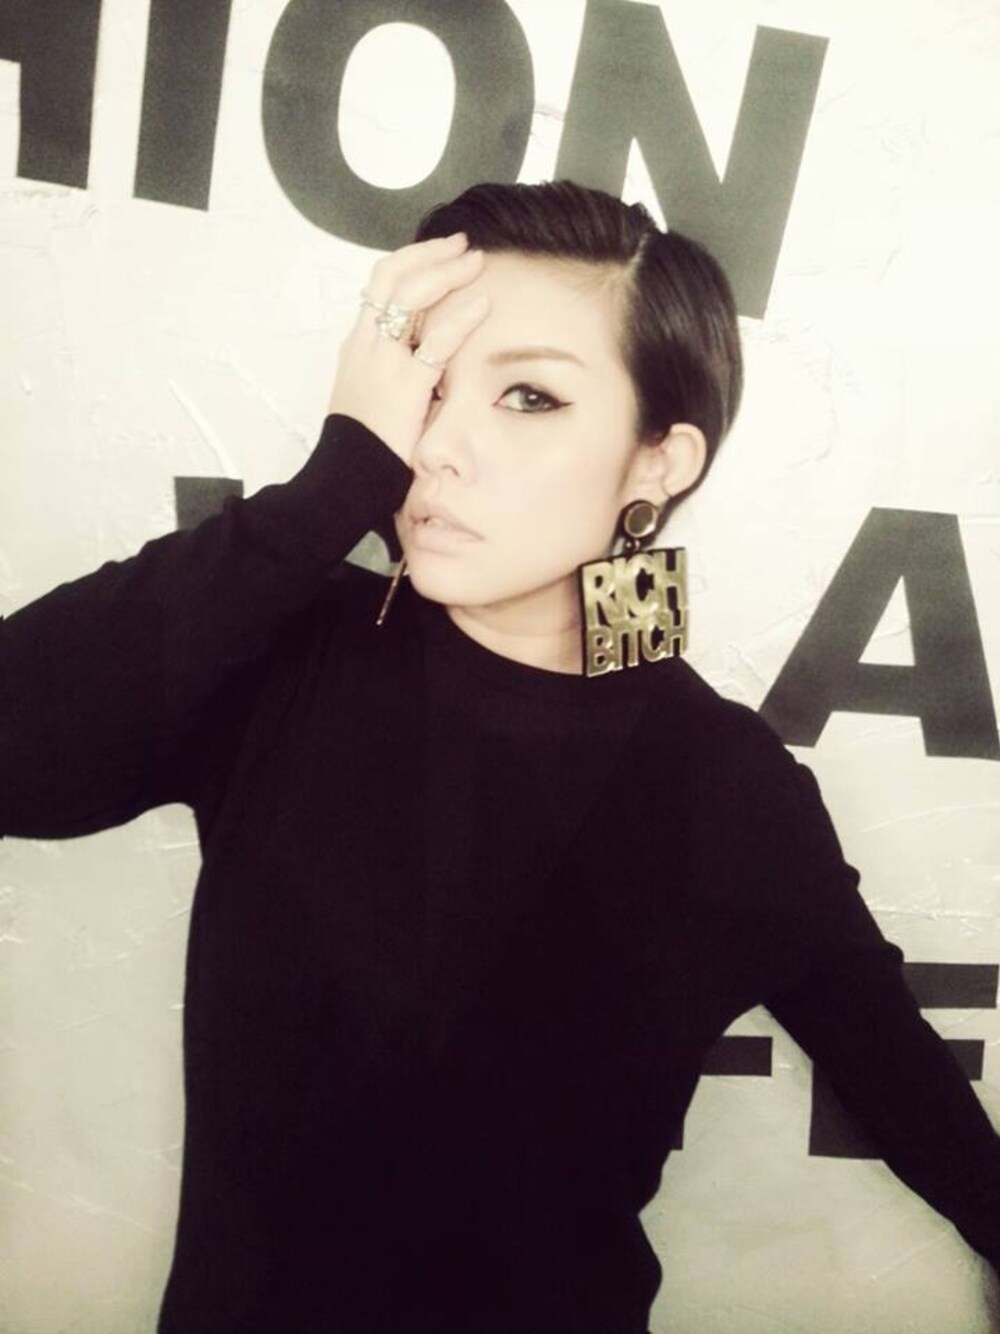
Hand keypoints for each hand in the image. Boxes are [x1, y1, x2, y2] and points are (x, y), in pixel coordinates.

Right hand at [328, 233, 489, 465]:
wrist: (347, 475)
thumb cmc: (363, 444)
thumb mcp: (368, 394)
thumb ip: (391, 369)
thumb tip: (422, 355)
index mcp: (357, 344)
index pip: (379, 284)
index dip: (412, 261)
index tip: (440, 252)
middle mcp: (366, 343)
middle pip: (392, 276)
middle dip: (430, 253)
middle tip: (462, 245)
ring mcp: (383, 361)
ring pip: (412, 296)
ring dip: (448, 272)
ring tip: (476, 263)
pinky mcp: (405, 385)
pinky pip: (437, 341)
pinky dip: (462, 317)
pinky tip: (483, 304)